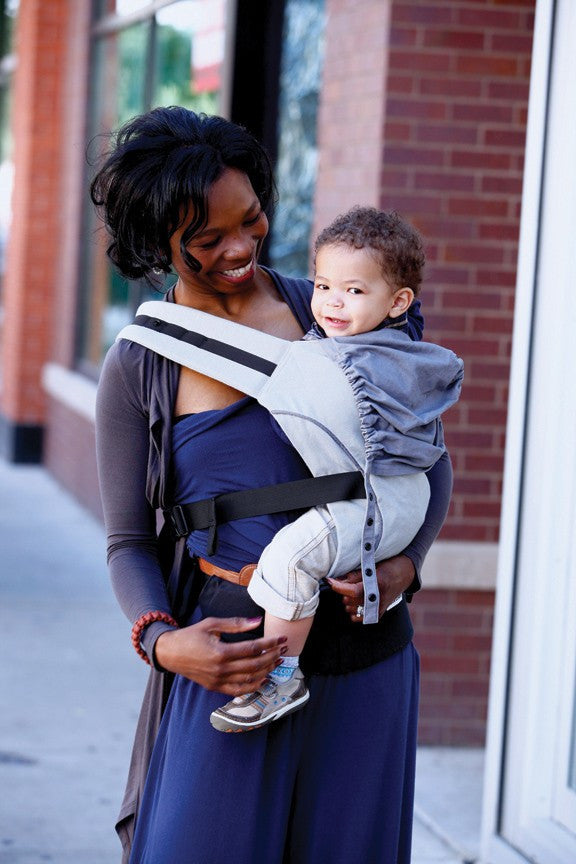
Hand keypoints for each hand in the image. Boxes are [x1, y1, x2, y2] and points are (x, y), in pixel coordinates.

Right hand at [154, 616, 286, 694]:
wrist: (170, 653)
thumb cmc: (191, 635)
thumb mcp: (212, 624)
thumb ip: (236, 624)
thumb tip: (257, 621)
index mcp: (221, 652)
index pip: (253, 649)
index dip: (270, 643)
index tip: (281, 639)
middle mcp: (221, 669)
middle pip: (255, 665)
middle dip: (272, 656)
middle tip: (283, 649)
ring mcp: (218, 681)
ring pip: (249, 679)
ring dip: (267, 671)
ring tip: (277, 662)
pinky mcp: (215, 687)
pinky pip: (238, 690)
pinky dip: (253, 686)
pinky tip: (263, 678)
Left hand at [327, 554, 415, 621]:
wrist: (405, 573)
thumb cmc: (389, 565)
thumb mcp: (372, 565)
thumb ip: (355, 575)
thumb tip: (337, 580)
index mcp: (378, 584)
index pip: (353, 591)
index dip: (338, 586)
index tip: (329, 581)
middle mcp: (379, 598)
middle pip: (349, 601)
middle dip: (344, 591)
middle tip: (347, 582)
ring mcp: (379, 608)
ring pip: (351, 609)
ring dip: (348, 600)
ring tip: (355, 590)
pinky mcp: (379, 613)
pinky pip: (358, 617)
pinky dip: (354, 610)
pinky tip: (356, 602)